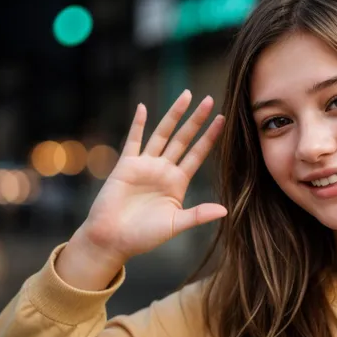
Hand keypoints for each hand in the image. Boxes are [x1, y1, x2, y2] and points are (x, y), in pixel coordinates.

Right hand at [75, 90, 226, 264]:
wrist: (111, 240)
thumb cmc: (143, 236)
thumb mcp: (175, 225)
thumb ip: (198, 215)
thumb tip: (225, 210)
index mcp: (178, 182)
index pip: (198, 154)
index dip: (210, 137)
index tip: (222, 120)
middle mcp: (164, 169)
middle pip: (184, 138)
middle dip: (196, 120)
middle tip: (210, 100)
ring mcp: (145, 165)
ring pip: (162, 134)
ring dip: (173, 115)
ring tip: (186, 96)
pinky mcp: (126, 165)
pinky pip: (133, 140)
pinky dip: (138, 124)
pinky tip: (143, 108)